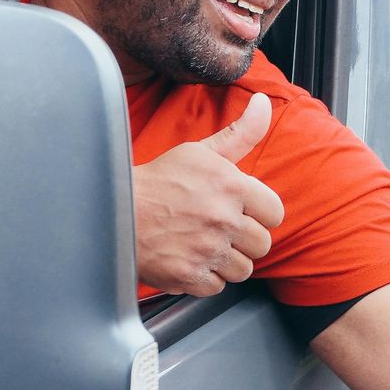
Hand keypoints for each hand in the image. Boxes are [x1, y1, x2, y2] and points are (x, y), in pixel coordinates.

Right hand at [131, 93, 284, 295]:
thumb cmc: (159, 181)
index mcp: (232, 186)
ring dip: (226, 261)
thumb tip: (263, 103)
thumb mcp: (201, 151)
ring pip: (243, 269)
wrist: (114, 211)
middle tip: (217, 228)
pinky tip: (189, 258)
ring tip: (203, 244)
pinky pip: (217, 286)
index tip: (240, 211)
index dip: (259, 213)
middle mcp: (223, 218)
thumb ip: (240, 133)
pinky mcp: (189, 275)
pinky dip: (205, 278)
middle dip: (243, 239)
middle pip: (262, 244)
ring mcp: (207, 249)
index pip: (275, 213)